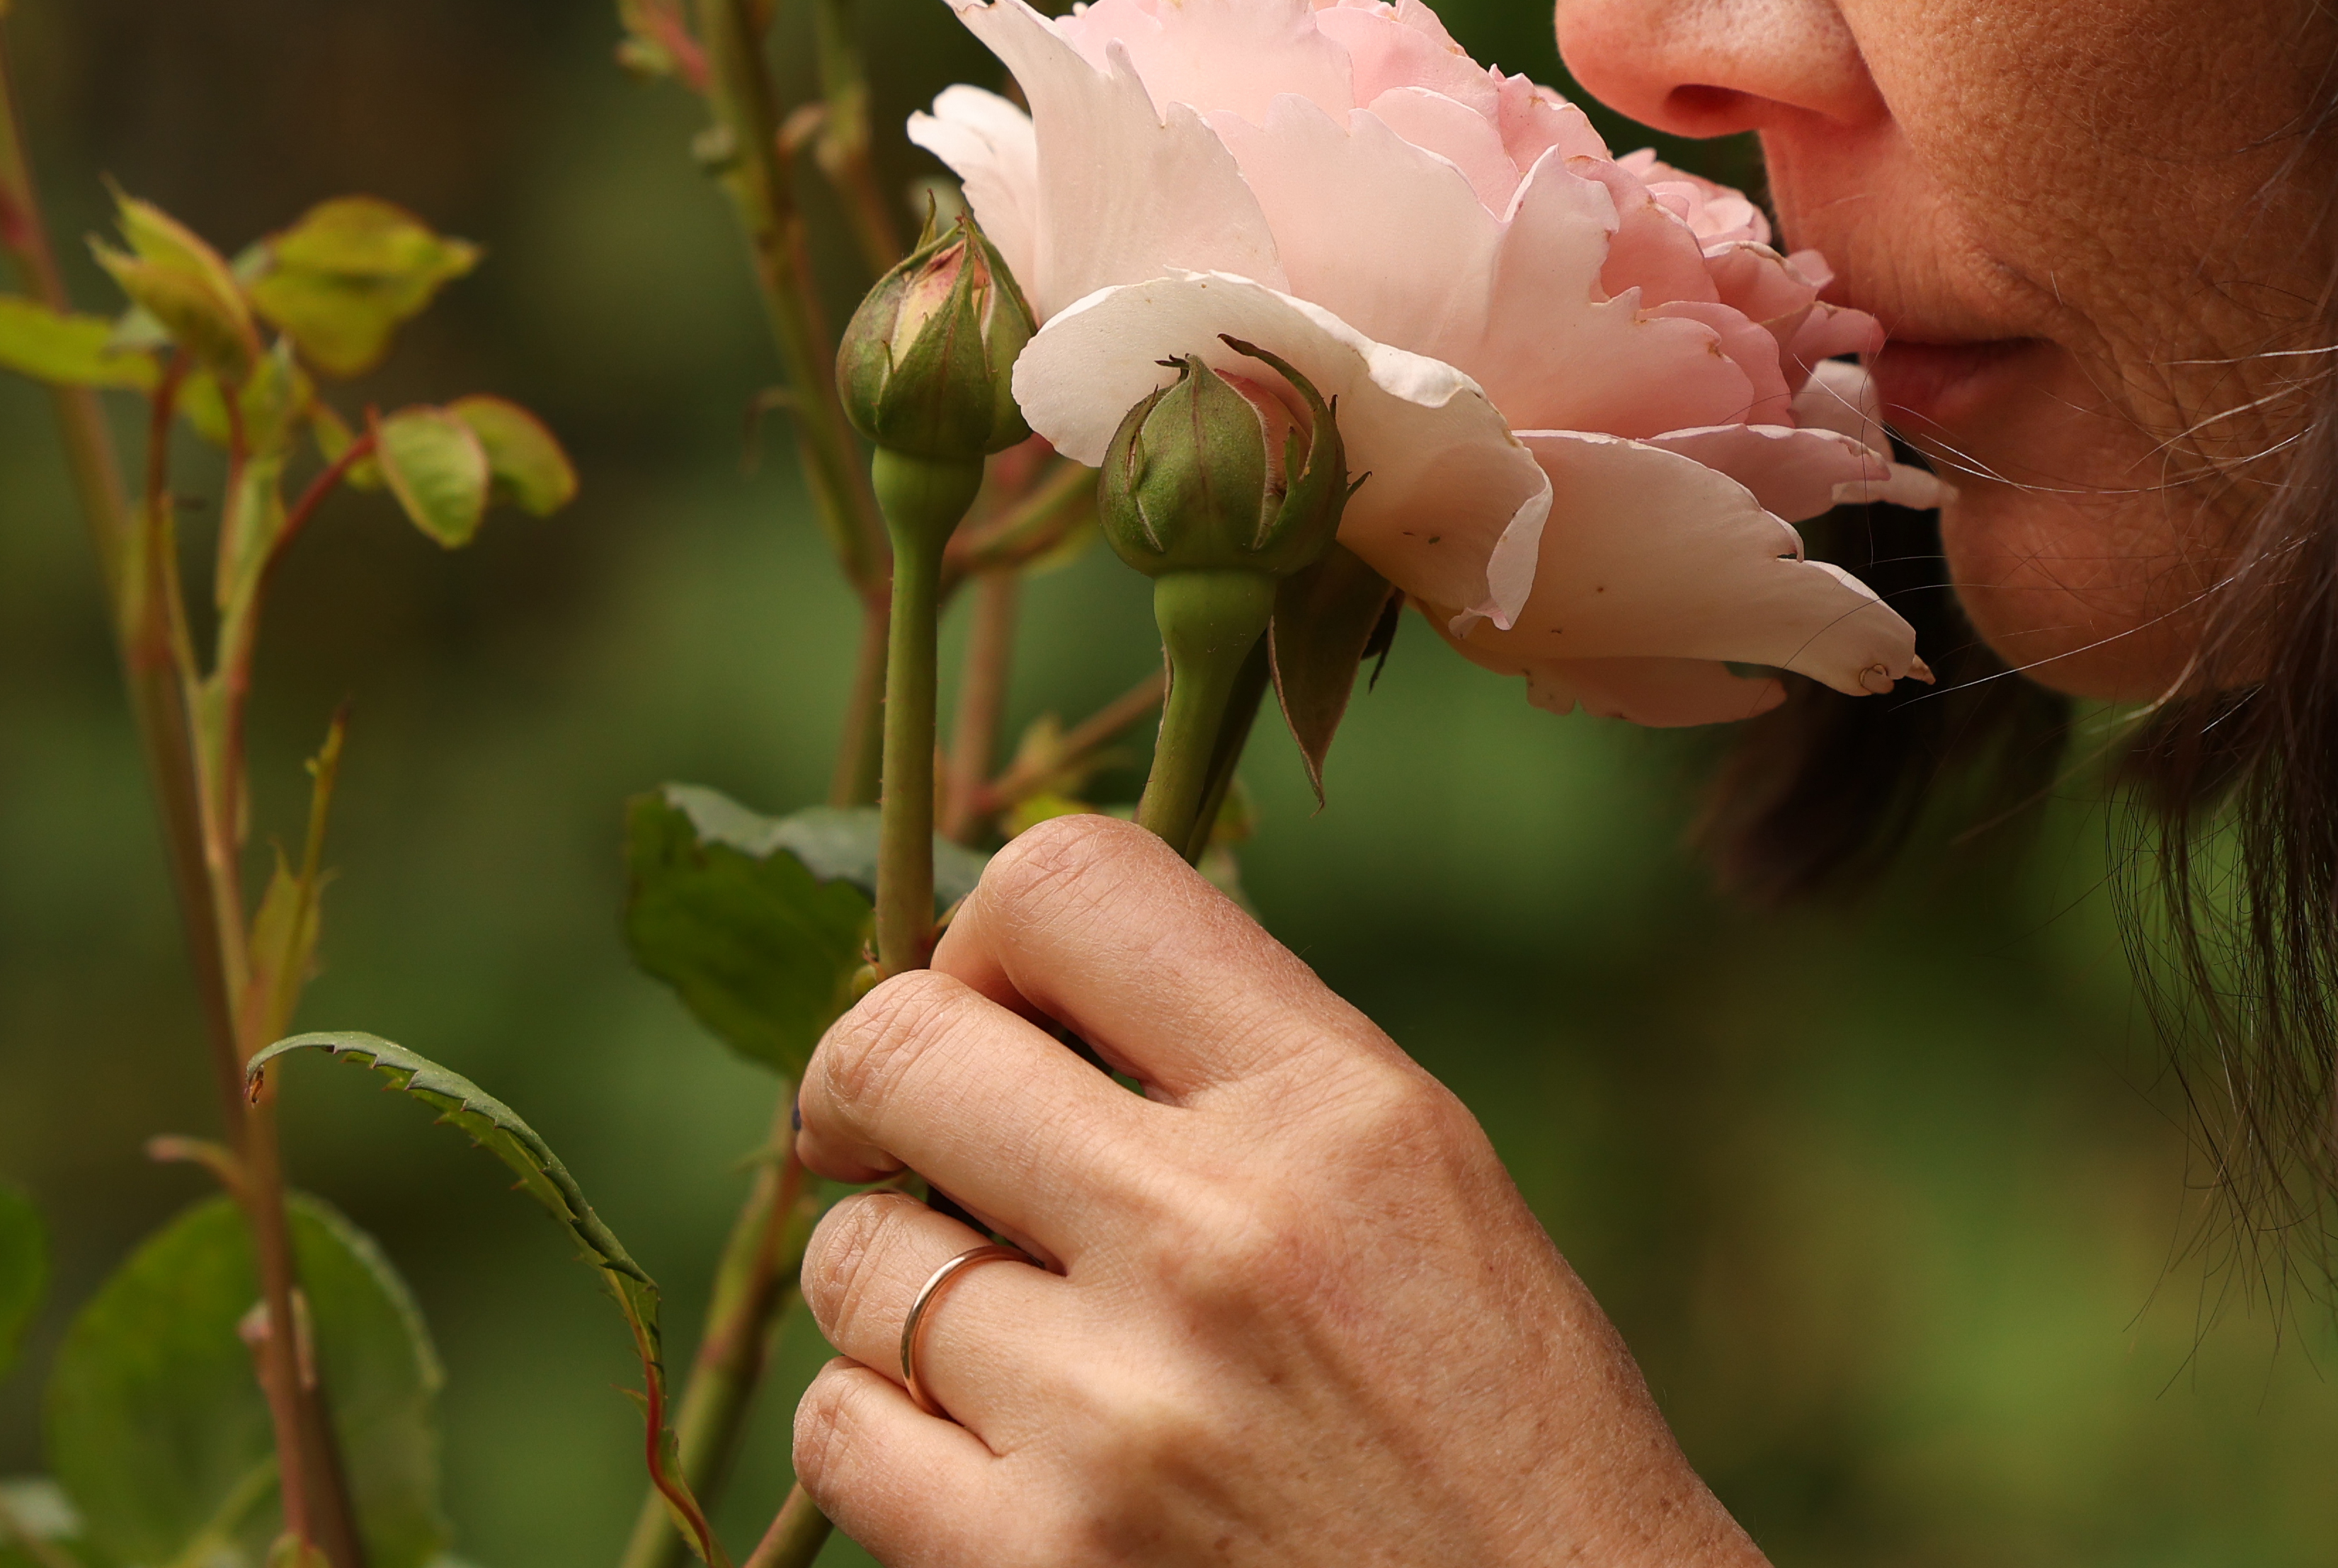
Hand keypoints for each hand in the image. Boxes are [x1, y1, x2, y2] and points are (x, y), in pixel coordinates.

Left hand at [786, 814, 1760, 1564]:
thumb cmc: (1496, 1421)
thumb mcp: (1421, 1182)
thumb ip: (1238, 1066)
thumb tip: (1009, 987)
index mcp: (1336, 1110)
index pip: (1069, 886)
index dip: (984, 934)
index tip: (993, 1010)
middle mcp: (1216, 1234)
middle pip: (897, 1045)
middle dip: (867, 1084)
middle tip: (891, 1135)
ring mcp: (1115, 1414)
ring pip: (849, 1258)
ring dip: (889, 1281)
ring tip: (1000, 1329)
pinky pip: (841, 1435)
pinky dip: (881, 1433)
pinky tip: (986, 1450)